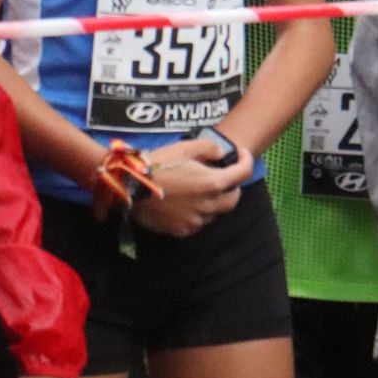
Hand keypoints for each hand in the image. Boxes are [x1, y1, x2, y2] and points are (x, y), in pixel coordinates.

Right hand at [129, 137, 252, 236]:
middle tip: (224, 176)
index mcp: (213, 183)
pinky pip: (198, 222)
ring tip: (200, 190)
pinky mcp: (182, 230)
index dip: (246, 160)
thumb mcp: (186, 147)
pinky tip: (187, 203)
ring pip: (215, 213)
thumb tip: (222, 154)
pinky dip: (198, 213)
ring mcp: (195, 220)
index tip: (242, 154)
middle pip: (233, 199)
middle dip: (233, 187)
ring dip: (214, 201)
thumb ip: (210, 148)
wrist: (130, 187)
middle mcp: (208, 205)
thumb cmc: (158, 163)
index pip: (243, 173)